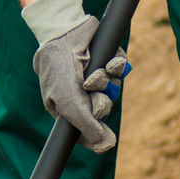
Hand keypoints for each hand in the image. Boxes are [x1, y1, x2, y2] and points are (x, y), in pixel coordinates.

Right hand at [24, 0, 128, 151]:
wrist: (62, 33)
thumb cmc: (58, 68)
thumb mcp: (68, 102)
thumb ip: (85, 125)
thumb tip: (104, 145)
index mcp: (68, 106)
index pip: (85, 129)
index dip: (96, 136)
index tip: (107, 142)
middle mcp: (83, 93)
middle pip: (103, 110)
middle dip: (102, 104)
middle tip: (95, 98)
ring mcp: (97, 77)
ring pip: (113, 90)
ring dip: (107, 83)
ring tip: (94, 74)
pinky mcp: (108, 61)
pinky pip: (121, 71)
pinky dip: (117, 68)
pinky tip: (110, 63)